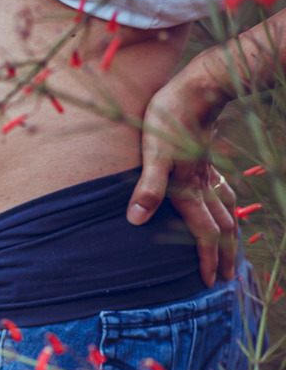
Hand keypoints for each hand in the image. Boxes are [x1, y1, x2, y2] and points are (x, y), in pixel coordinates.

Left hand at [127, 70, 236, 286]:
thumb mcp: (153, 153)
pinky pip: (223, 191)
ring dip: (230, 234)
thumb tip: (136, 220)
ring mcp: (208, 172)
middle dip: (224, 255)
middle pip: (221, 227)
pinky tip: (226, 206)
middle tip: (228, 279)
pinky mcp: (206, 159)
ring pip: (226, 210)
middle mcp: (204, 185)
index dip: (206, 258)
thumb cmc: (170, 119)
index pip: (203, 232)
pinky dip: (228, 207)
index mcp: (191, 189)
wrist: (197, 87)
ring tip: (232, 250)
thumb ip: (148, 187)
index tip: (211, 282)